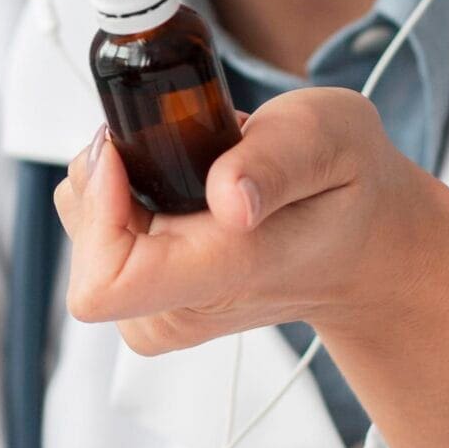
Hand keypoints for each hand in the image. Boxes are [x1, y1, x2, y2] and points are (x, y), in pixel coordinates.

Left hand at [53, 88, 448, 447]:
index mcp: (221, 274)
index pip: (102, 283)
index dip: (97, 207)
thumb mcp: (335, 140)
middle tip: (179, 140)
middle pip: (83, 243)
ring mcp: (163, 308)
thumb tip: (228, 198)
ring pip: (83, 231)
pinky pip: (96, 234)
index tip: (132, 148)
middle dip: (111, 172)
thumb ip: (278, 162)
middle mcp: (181, 306)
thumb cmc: (350, 188)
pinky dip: (121, 196)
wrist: (365, 247)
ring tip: (190, 163)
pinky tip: (176, 183)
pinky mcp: (152, 295)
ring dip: (117, 181)